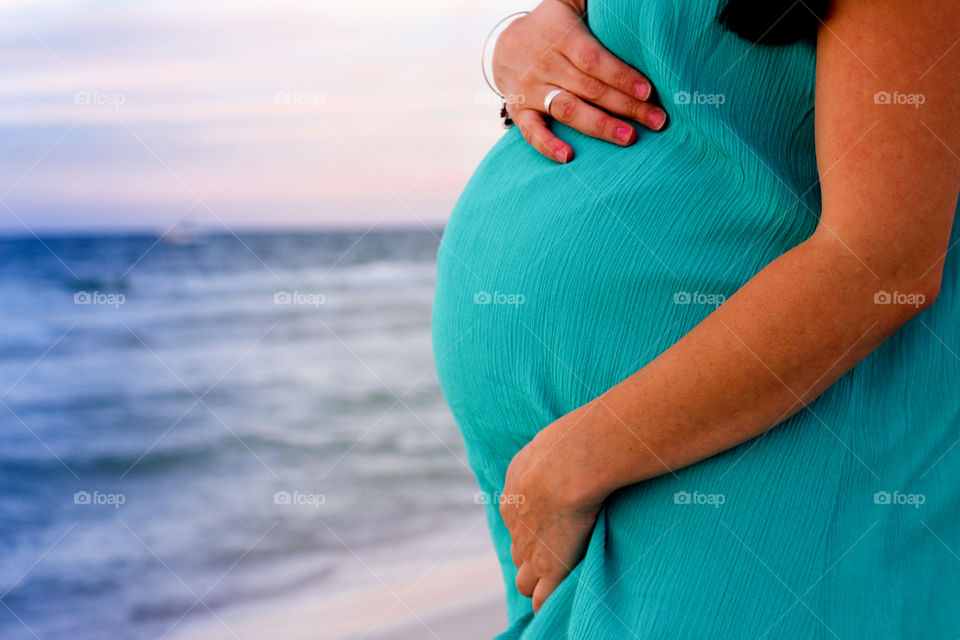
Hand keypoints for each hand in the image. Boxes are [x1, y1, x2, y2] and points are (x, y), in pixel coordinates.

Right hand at [492, 0, 667, 162]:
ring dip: (599, 126)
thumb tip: (630, 6)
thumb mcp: (571, 6)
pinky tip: (568, 157)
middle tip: (657, 121)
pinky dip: (547, 145)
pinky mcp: (519, 111)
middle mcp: (546, 65)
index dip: (621, 75)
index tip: (648, 92)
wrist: (504, 45)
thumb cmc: (554, 28)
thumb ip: (596, 7)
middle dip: (626, 107)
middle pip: (589, 89)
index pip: (594, 60)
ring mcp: (531, 89)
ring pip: (568, 110)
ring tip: (628, 137)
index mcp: (562, 39)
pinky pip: (531, 131)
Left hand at [500, 400, 610, 611]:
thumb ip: (557, 447)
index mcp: (514, 494)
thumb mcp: (551, 439)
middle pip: (518, 552)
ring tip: (557, 585)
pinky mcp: (551, 568)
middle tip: (554, 557)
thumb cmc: (573, 442)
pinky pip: (542, 599)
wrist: (571, 461)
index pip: (518, 521)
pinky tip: (561, 606)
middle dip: (532, 556)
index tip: (550, 526)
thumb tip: (588, 429)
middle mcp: (516, 524)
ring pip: (524, 579)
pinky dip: (549, 603)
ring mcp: (532, 549)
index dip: (534, 527)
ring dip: (539, 582)